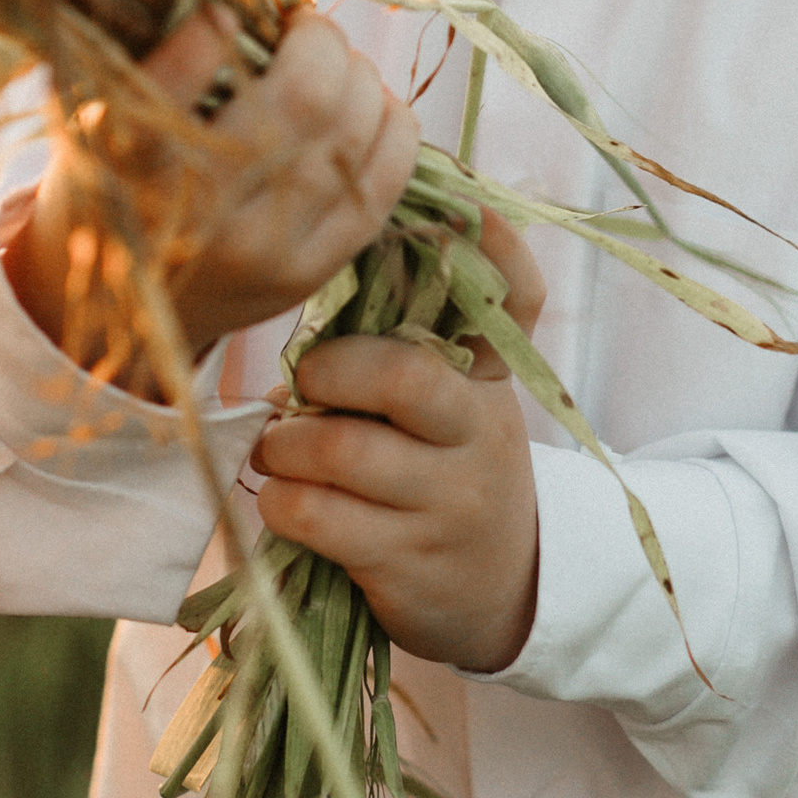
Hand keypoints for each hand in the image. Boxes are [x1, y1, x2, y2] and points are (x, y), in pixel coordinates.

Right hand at [5, 3, 418, 372]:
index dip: (212, 28)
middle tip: (303, 27)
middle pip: (304, 97)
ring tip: (334, 62)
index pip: (180, 80)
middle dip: (318, 40)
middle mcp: (202, 215)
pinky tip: (369, 104)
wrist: (125, 314)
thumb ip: (138, 48)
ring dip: (358, 75)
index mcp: (130, 166)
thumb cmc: (108, 189)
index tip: (224, 10)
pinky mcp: (311, 273)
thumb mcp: (89, 116)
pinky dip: (390, 125)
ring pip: (354, 132)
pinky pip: (384, 182)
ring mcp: (267, 250)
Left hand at [251, 212, 546, 672]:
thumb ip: (403, 357)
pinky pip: (316, 515)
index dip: (498, 251)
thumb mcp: (455, 411)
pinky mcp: (407, 562)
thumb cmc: (450, 475)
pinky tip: (286, 497)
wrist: (508, 591)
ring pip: (342, 451)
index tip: (467, 206)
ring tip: (283, 447)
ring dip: (287, 444)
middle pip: (406, 377)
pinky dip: (280, 499)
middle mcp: (478, 433)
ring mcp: (446, 502)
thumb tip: (304, 322)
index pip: (517, 302)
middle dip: (330, 369)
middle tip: (306, 381)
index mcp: (489, 379)